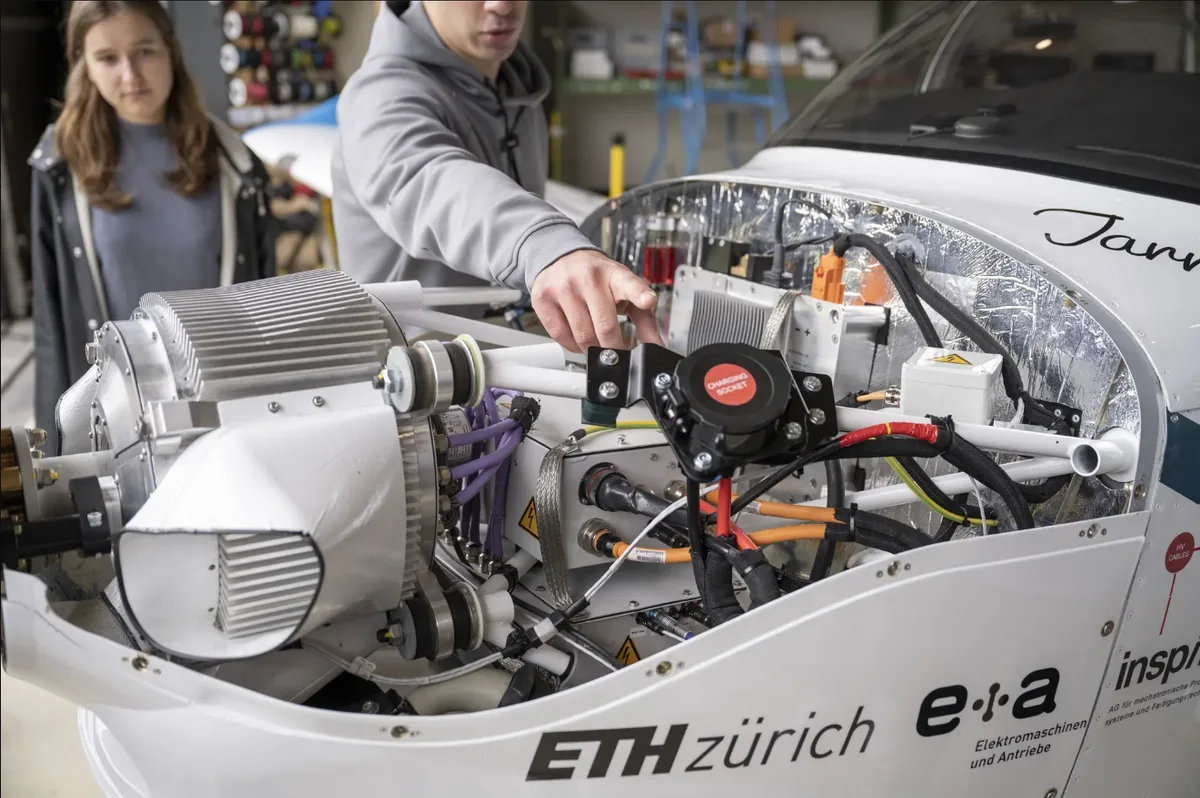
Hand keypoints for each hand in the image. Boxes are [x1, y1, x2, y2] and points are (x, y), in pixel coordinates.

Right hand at [530, 250, 663, 353]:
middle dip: (613, 347)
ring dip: (592, 349)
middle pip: (605, 326)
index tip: (648, 300)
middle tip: (615, 352)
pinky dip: (572, 346)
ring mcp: (563, 287)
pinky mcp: (544, 298)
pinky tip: (577, 339)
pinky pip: (560, 336)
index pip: (629, 284)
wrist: (561, 257)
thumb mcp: (624, 290)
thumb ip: (644, 317)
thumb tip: (656, 345)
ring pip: (582, 336)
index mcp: (614, 274)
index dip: (639, 294)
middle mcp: (588, 278)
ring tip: (595, 343)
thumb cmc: (597, 277)